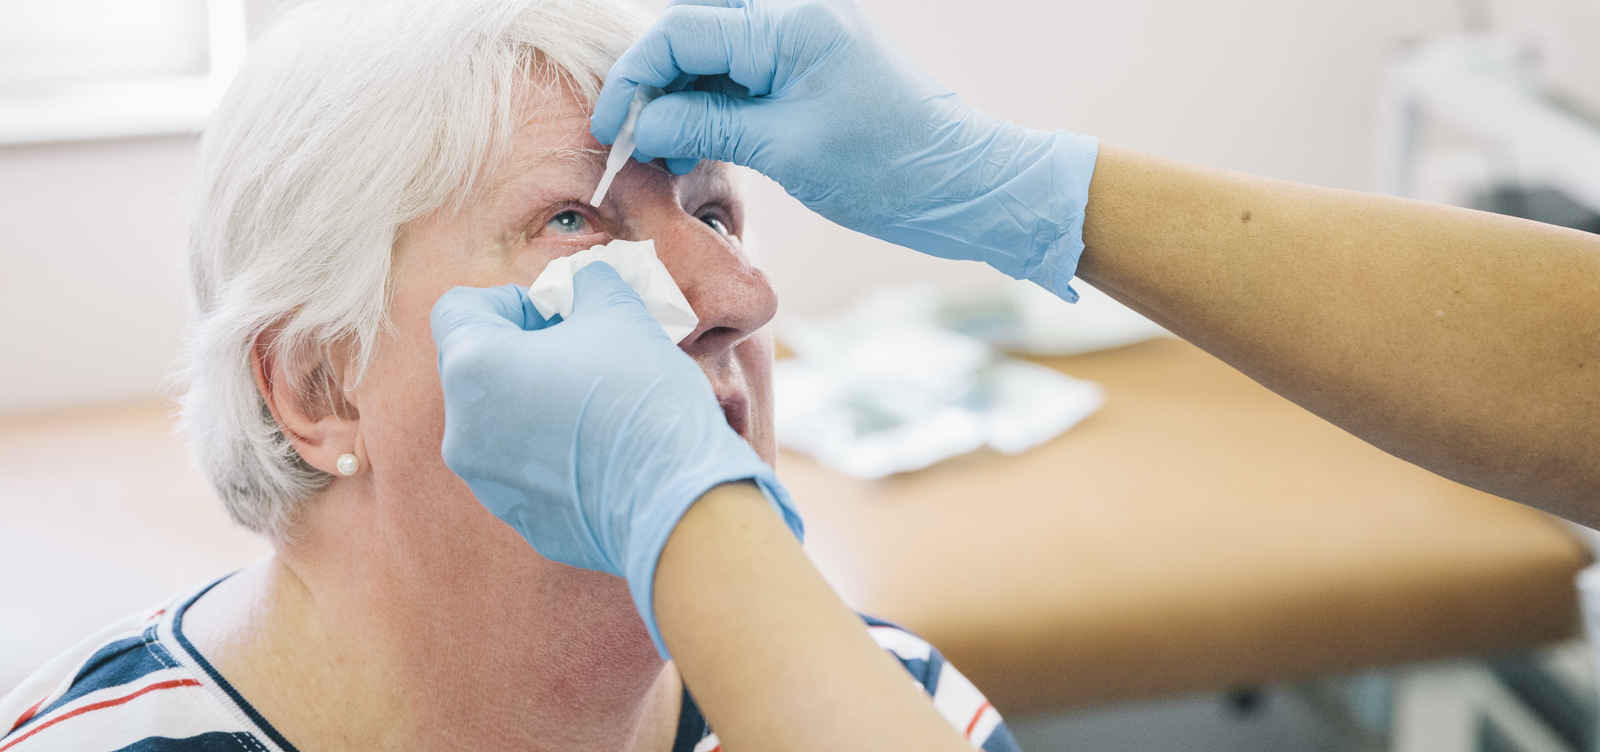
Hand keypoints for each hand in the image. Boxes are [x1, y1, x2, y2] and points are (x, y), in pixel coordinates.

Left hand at [429, 264, 802, 655]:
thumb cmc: (643, 396)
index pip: (458, 309)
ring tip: (599, 403)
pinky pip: (524, 466)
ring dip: (537, 398)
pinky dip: (553, 448)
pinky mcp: (520, 517)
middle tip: (585, 352)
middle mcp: (461, 431)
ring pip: (498, 419)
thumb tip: (582, 284)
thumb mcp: (619, 312)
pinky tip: (606, 449)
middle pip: (475, 366)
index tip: (561, 316)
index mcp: (472, 369)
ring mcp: (487, 481)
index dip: (511, 300)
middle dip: (524, 349)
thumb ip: (587, 284)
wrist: (679, 501)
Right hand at [591, 0, 1099, 299]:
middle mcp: (796, 14)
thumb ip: (707, 125)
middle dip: (654, 78)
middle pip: (694, 27)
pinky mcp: (813, 68)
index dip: (635, 79)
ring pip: (715, 49)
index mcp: (792, 22)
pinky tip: (695, 144)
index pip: (683, 31)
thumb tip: (642, 124)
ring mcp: (806, 38)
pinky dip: (712, 104)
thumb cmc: (887, 168)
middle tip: (633, 135)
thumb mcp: (786, 149)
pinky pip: (743, 73)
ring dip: (681, 94)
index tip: (609, 129)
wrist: (962, 186)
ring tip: (664, 150)